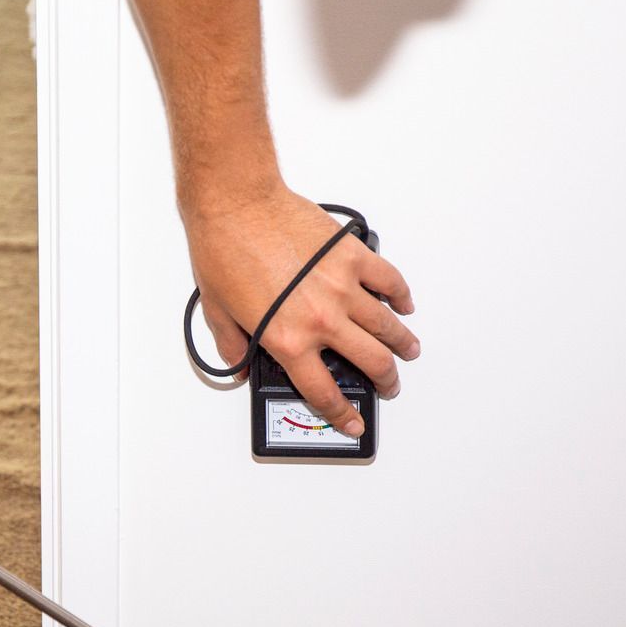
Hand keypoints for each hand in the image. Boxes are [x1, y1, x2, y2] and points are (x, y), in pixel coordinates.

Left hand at [184, 179, 418, 436]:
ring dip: (402, 343)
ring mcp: (342, 286)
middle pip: (370, 362)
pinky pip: (389, 281)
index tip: (353, 422)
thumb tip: (239, 364)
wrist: (236, 204)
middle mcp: (321, 319)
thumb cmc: (223, 250)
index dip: (341, 413)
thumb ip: (233, 345)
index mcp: (288, 339)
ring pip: (386, 325)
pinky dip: (401, 295)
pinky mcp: (351, 255)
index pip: (322, 391)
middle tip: (389, 385)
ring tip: (408, 350)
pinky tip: (403, 303)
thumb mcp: (217, 311)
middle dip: (385, 380)